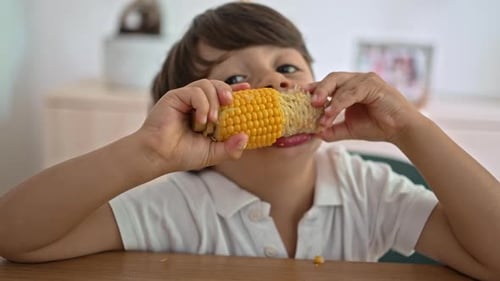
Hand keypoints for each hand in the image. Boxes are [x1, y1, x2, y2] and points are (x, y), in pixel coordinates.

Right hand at [139, 79, 249, 172]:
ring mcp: (185, 98)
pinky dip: (202, 105)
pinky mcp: (175, 96)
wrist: (159, 156)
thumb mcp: (212, 153)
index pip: (223, 96)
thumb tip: (246, 137)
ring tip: (213, 121)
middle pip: (216, 85)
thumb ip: (230, 148)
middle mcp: (196, 103)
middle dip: (226, 90)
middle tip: (230, 103)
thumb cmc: (182, 155)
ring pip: (206, 85)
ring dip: (214, 102)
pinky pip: (195, 91)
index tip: (248, 89)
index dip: (236, 90)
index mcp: (206, 113)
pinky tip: (200, 121)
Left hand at [307, 72, 421, 142]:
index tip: (298, 97)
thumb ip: (332, 129)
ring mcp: (366, 80)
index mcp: (349, 87)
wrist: (401, 131)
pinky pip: (351, 91)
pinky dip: (339, 102)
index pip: (328, 84)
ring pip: (340, 83)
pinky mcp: (374, 84)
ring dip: (327, 98)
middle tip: (308, 102)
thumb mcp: (349, 129)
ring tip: (319, 112)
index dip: (313, 89)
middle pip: (332, 78)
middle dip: (318, 89)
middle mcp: (356, 80)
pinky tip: (331, 113)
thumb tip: (315, 134)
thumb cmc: (377, 126)